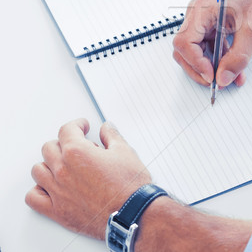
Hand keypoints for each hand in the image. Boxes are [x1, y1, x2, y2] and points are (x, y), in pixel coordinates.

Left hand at [26, 119, 151, 238]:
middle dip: (63, 142)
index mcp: (77, 152)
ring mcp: (57, 191)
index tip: (82, 126)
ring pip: (38, 170)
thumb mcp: (125, 152)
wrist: (132, 213)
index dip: (76, 125)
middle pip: (49, 148)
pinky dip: (38, 190)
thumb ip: (112, 137)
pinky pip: (33, 197)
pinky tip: (50, 186)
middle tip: (75, 145)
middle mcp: (63, 170)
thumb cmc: (129, 186)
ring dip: (49, 164)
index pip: (67, 130)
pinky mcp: (57, 210)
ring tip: (62, 165)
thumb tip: (107, 129)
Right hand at [173, 0, 251, 87]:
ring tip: (229, 78)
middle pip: (185, 49)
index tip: (212, 76)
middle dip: (199, 69)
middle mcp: (198, 13)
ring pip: (196, 50)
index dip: (196, 63)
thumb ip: (238, 56)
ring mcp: (202, 18)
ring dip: (211, 67)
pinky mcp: (210, 23)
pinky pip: (208, 45)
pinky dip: (219, 59)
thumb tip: (224, 78)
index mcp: (203, 9)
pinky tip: (234, 69)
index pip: (185, 42)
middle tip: (217, 83)